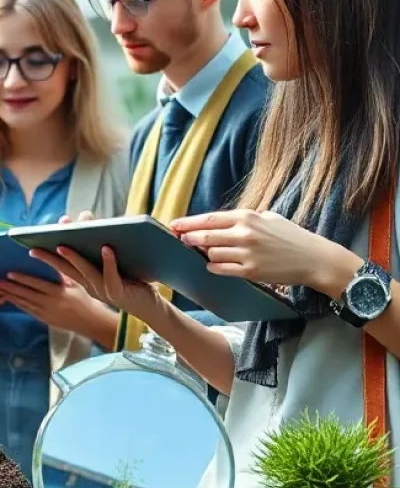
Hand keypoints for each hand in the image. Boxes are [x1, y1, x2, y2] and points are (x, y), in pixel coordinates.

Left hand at [0, 270, 99, 331]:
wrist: (90, 322)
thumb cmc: (84, 299)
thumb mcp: (75, 283)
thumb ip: (63, 272)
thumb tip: (52, 257)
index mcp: (57, 293)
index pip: (36, 284)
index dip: (22, 278)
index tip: (10, 273)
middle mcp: (49, 304)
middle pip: (26, 294)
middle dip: (11, 288)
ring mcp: (45, 313)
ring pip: (25, 304)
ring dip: (11, 296)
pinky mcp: (44, 320)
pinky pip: (28, 311)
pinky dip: (18, 305)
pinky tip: (10, 299)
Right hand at [30, 245, 164, 322]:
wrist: (152, 308)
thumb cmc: (133, 282)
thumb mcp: (112, 265)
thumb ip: (99, 248)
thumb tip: (88, 219)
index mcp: (87, 281)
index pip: (64, 268)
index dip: (48, 258)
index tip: (32, 248)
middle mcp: (92, 286)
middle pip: (68, 270)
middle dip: (51, 257)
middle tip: (37, 245)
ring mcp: (104, 290)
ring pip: (86, 271)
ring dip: (74, 257)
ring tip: (63, 244)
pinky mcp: (119, 292)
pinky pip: (111, 276)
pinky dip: (108, 262)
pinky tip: (106, 248)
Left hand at [171, 209, 360, 294]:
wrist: (314, 258)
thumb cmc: (291, 237)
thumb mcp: (268, 217)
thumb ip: (245, 218)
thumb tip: (220, 222)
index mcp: (246, 217)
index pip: (208, 219)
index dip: (188, 223)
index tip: (174, 225)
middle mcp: (244, 233)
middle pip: (204, 236)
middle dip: (188, 238)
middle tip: (179, 239)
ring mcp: (247, 253)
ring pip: (211, 253)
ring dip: (203, 253)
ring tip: (201, 252)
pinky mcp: (251, 271)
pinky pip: (222, 269)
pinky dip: (213, 266)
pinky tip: (211, 264)